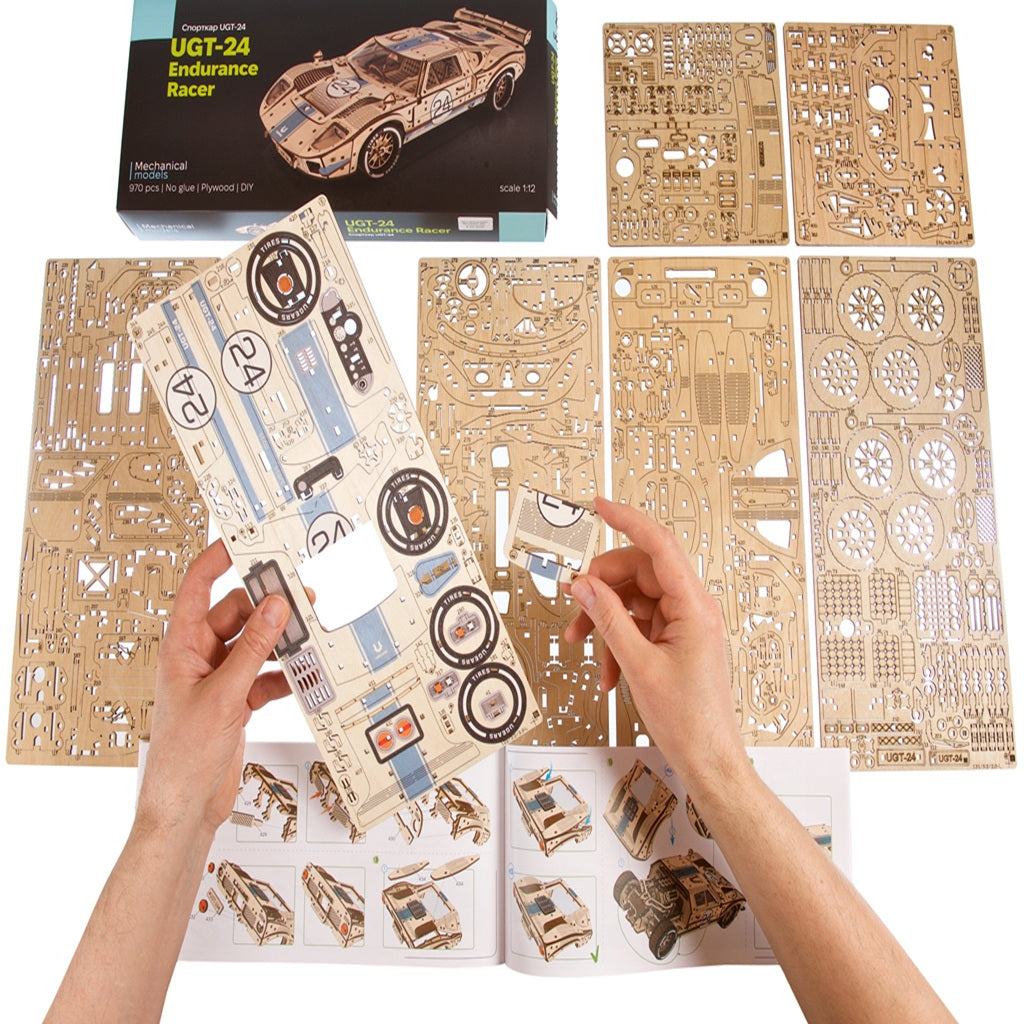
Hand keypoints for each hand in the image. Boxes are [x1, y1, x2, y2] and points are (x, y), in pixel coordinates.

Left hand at [136, 540, 291, 839]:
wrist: (186, 803)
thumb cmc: (183, 755)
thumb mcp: (224, 694)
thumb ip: (253, 649)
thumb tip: (274, 609)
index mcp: (182, 647)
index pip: (197, 589)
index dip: (216, 560)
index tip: (243, 542)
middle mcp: (200, 658)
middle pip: (237, 615)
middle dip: (267, 609)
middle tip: (298, 600)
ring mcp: (220, 679)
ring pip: (255, 645)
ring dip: (279, 643)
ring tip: (305, 639)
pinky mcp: (237, 700)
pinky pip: (264, 674)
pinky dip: (282, 675)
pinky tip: (298, 677)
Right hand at [564, 497, 747, 789]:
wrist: (708, 758)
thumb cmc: (690, 719)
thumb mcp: (638, 664)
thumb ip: (609, 618)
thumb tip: (586, 584)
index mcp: (694, 605)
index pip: (659, 545)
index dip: (628, 520)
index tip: (601, 507)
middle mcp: (693, 608)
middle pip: (639, 573)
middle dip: (602, 587)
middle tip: (576, 603)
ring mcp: (685, 624)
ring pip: (634, 600)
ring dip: (605, 620)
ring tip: (583, 644)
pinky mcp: (676, 640)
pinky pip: (639, 624)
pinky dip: (617, 641)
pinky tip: (607, 669)